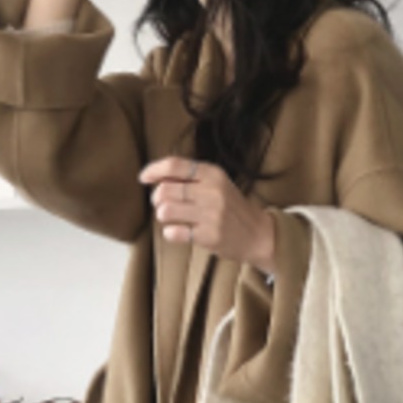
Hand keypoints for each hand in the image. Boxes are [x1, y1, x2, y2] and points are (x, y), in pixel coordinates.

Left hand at [138, 156, 276, 277]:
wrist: (259, 235)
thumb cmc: (232, 208)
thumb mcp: (217, 183)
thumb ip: (191, 178)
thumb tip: (156, 177)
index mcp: (212, 173)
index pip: (174, 166)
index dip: (153, 170)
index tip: (143, 178)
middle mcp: (211, 191)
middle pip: (165, 190)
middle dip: (157, 199)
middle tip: (162, 205)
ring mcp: (210, 215)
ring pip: (166, 211)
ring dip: (163, 216)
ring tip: (172, 218)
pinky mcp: (209, 236)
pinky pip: (174, 233)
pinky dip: (170, 233)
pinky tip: (178, 232)